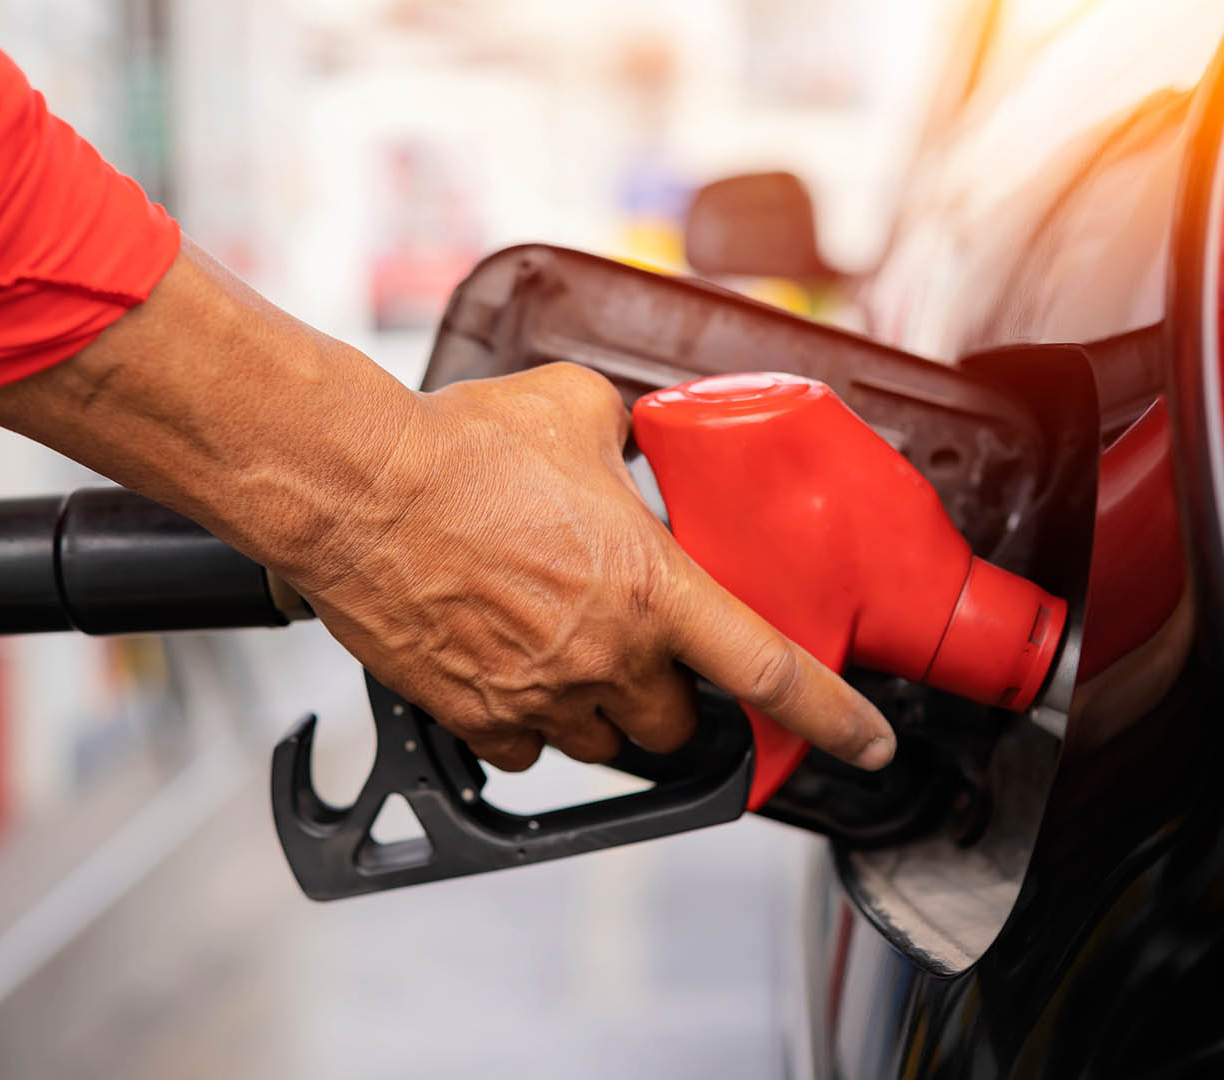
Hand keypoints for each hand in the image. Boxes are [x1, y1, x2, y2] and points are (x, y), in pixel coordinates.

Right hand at [0, 246, 894, 775]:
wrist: (355, 490)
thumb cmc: (458, 447)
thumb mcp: (570, 410)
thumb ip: (621, 432)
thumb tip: (626, 435)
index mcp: (651, 586)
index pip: (769, 668)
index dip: (834, 715)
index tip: (868, 741)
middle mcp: (605, 655)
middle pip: (676, 727)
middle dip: (672, 703)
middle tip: (647, 660)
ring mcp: (538, 695)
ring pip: (600, 746)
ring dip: (600, 714)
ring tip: (567, 658)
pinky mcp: (473, 716)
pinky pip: (522, 753)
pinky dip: (525, 726)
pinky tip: (508, 676)